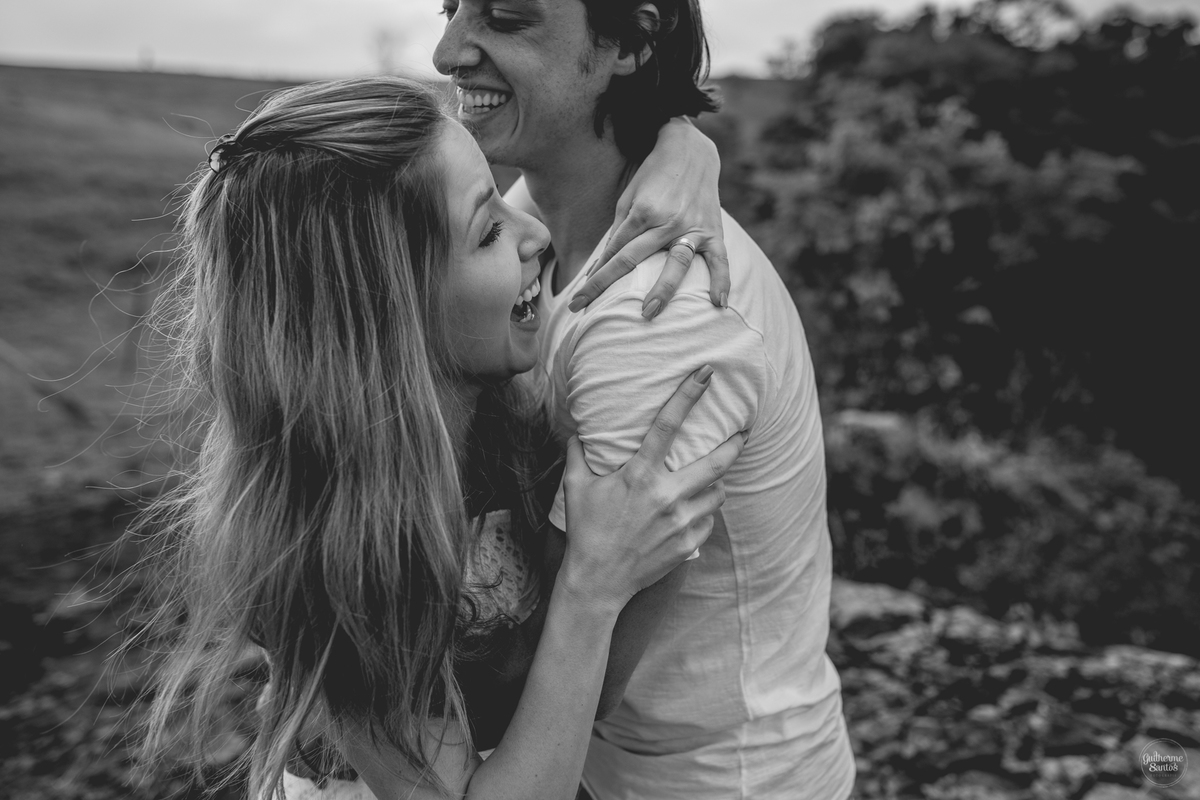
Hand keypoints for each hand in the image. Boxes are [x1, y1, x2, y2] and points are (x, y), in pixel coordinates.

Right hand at [559, 365, 745, 613]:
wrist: (598, 581)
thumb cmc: (586, 530)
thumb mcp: (576, 487)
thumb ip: (577, 454)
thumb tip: (576, 432)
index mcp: (639, 475)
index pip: (668, 425)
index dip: (688, 395)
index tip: (707, 374)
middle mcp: (666, 495)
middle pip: (715, 462)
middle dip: (735, 443)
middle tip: (744, 431)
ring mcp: (680, 522)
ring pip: (718, 493)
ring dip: (716, 483)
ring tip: (711, 479)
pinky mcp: (688, 544)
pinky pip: (708, 521)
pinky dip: (704, 514)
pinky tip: (692, 513)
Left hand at [567, 118, 729, 318]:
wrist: (691, 150)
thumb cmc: (654, 176)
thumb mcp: (629, 197)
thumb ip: (619, 230)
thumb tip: (603, 264)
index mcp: (642, 212)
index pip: (613, 251)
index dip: (594, 275)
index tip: (578, 298)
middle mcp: (666, 221)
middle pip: (632, 259)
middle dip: (607, 285)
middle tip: (585, 311)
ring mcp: (691, 227)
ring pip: (676, 263)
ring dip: (662, 289)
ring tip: (648, 313)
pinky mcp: (713, 231)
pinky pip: (719, 260)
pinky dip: (721, 281)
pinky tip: (718, 303)